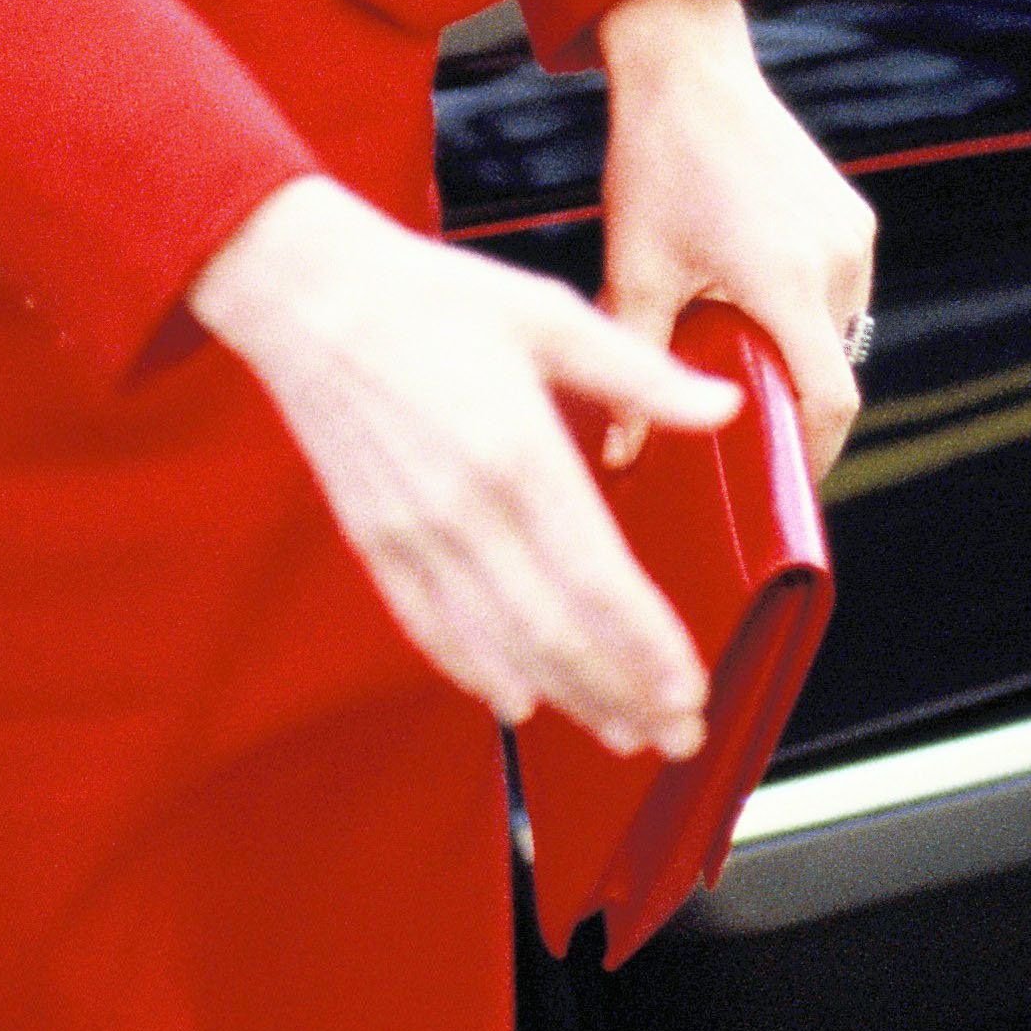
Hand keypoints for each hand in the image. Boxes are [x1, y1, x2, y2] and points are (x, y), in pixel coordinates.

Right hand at [189, 171, 743, 744]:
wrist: (306, 294)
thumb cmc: (429, 296)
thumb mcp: (548, 314)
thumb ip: (639, 373)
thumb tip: (724, 407)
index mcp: (519, 452)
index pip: (598, 579)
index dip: (648, 646)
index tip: (691, 688)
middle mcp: (464, 509)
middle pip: (555, 634)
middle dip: (623, 695)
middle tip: (678, 736)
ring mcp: (413, 533)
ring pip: (498, 645)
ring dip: (565, 697)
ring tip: (620, 733)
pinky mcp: (375, 539)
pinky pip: (429, 627)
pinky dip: (475, 673)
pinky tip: (517, 701)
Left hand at [592, 0, 877, 480]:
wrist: (690, 69)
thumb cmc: (655, 164)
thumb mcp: (633, 271)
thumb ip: (636, 363)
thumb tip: (622, 453)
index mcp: (787, 280)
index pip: (829, 400)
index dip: (813, 453)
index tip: (781, 482)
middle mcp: (837, 259)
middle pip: (830, 369)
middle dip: (788, 403)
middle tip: (733, 425)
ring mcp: (853, 234)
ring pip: (837, 333)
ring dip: (795, 356)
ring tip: (732, 357)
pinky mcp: (853, 216)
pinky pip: (839, 293)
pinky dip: (803, 316)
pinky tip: (748, 306)